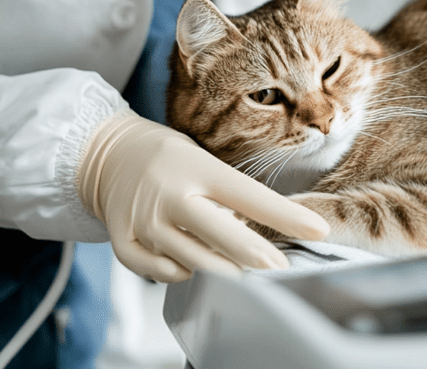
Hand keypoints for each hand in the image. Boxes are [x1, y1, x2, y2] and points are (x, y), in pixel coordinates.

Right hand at [77, 111, 329, 281]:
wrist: (110, 153)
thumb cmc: (171, 157)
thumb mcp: (205, 160)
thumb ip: (229, 193)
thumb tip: (265, 226)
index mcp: (198, 168)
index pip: (250, 195)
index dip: (286, 216)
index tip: (316, 230)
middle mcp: (171, 194)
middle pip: (221, 234)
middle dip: (256, 256)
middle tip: (281, 269)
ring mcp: (144, 220)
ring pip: (194, 261)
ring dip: (221, 268)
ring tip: (238, 267)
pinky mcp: (123, 241)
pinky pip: (160, 272)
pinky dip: (180, 273)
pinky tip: (190, 263)